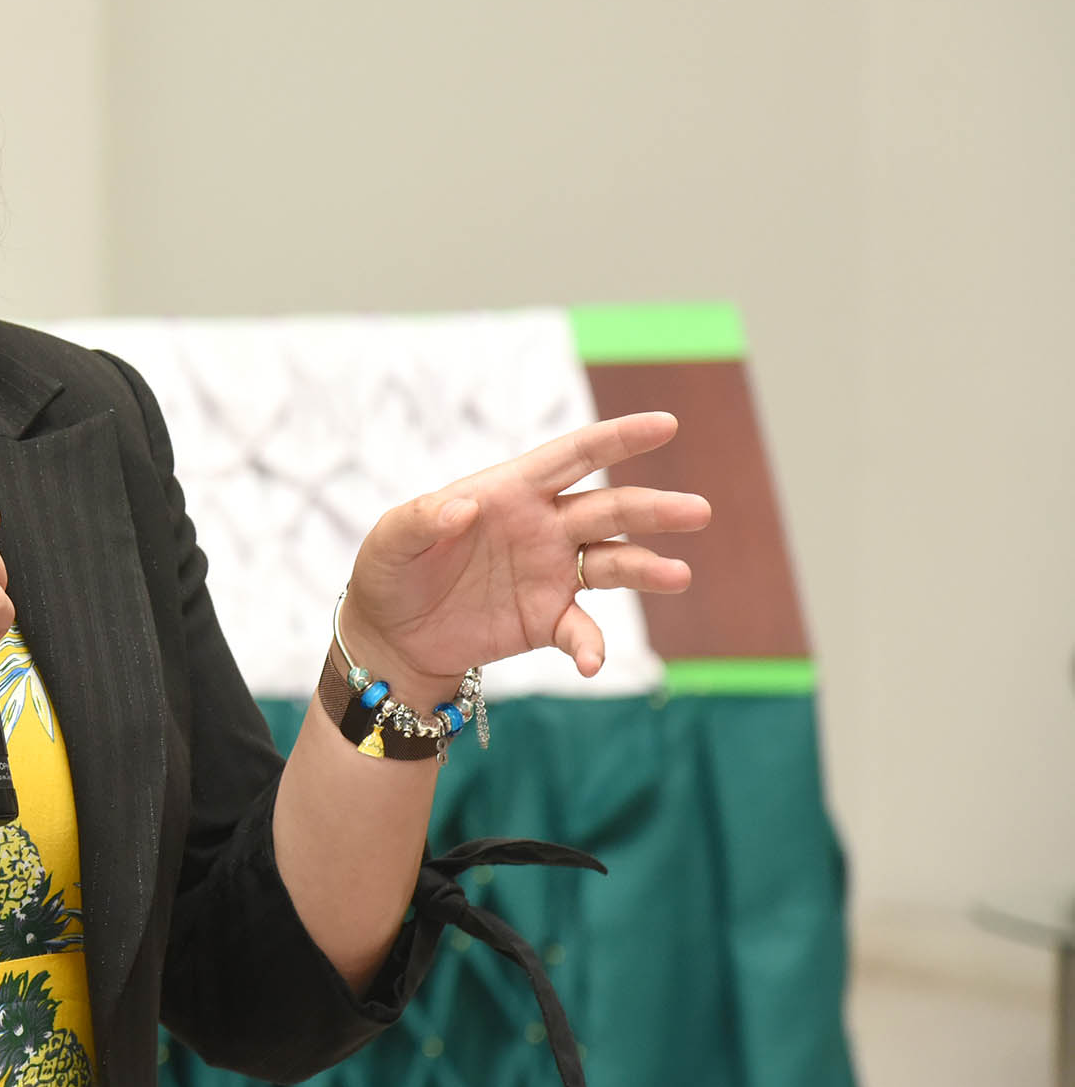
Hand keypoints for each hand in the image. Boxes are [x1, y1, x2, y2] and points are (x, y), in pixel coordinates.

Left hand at [341, 412, 709, 696]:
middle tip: (697, 511)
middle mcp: (543, 526)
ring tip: (677, 576)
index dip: (618, 439)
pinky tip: (590, 662)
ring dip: (646, 569)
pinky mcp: (547, 619)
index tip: (665, 425)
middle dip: (653, 509)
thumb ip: (422, 519)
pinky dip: (591, 644)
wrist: (390, 636)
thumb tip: (463, 506)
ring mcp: (551, 573)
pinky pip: (582, 628)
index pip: (573, 456)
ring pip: (614, 563)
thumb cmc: (389, 572)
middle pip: (609, 509)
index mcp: (511, 491)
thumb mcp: (391, 540)